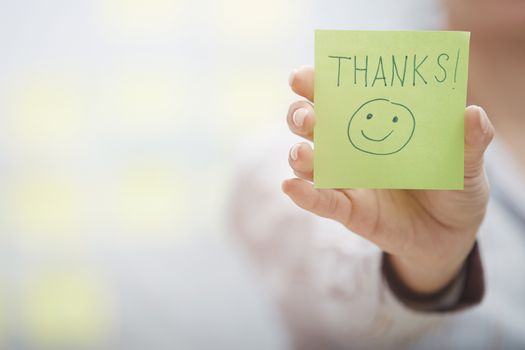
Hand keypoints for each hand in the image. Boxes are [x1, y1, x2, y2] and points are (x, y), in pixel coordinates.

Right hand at [283, 66, 493, 293]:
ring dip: (300, 155)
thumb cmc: (454, 184)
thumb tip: (471, 113)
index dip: (317, 84)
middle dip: (301, 115)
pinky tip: (291, 187)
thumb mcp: (468, 161)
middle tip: (307, 116)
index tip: (304, 75)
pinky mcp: (350, 212)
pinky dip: (306, 196)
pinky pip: (323, 203)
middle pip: (313, 126)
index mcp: (375, 123)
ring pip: (311, 163)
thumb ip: (471, 139)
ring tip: (303, 153)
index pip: (338, 97)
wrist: (452, 233)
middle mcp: (352, 148)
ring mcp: (348, 180)